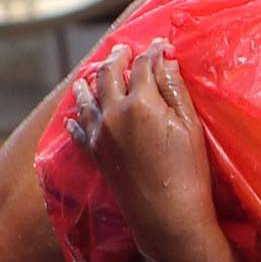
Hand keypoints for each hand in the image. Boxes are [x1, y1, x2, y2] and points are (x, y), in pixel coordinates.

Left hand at [83, 40, 225, 261]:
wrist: (166, 216)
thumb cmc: (188, 171)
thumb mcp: (189, 125)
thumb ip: (174, 89)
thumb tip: (164, 58)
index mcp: (140, 102)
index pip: (144, 65)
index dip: (153, 52)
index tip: (160, 45)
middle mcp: (113, 113)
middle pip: (108, 75)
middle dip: (116, 58)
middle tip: (121, 49)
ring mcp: (100, 134)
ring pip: (87, 100)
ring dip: (87, 83)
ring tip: (86, 75)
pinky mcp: (95, 155)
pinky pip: (78, 132)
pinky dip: (75, 121)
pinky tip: (71, 118)